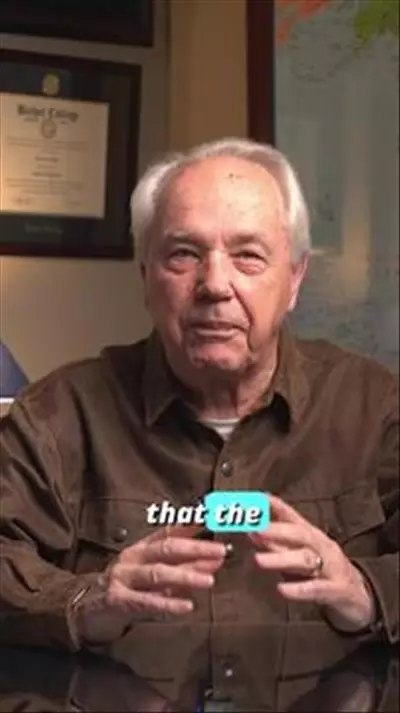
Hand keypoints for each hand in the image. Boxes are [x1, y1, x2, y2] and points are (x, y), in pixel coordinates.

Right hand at [75, 524, 224, 642]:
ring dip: (185, 575)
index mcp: (141, 548)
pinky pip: (145, 601)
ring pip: (157, 573)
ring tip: (208, 579)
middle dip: (195, 549)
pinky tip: (186, 606)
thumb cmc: (123, 589)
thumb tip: (216, 560)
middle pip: (167, 549)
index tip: (214, 519)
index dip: (192, 525)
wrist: (82, 608)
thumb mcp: (152, 576)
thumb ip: (183, 568)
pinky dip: (167, 604)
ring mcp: (123, 577)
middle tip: (220, 550)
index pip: (169, 531)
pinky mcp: (116, 600)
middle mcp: (132, 558)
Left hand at [249, 495, 375, 631]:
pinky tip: (282, 589)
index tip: (260, 499)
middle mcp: (323, 547)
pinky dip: (299, 589)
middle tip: (256, 530)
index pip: (294, 517)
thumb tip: (253, 533)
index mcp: (313, 536)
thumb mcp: (302, 555)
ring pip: (306, 559)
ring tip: (258, 559)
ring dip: (281, 558)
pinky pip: (317, 588)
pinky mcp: (338, 590)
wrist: (360, 596)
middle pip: (300, 535)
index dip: (277, 507)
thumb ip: (278, 545)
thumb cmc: (326, 571)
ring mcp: (332, 567)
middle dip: (277, 530)